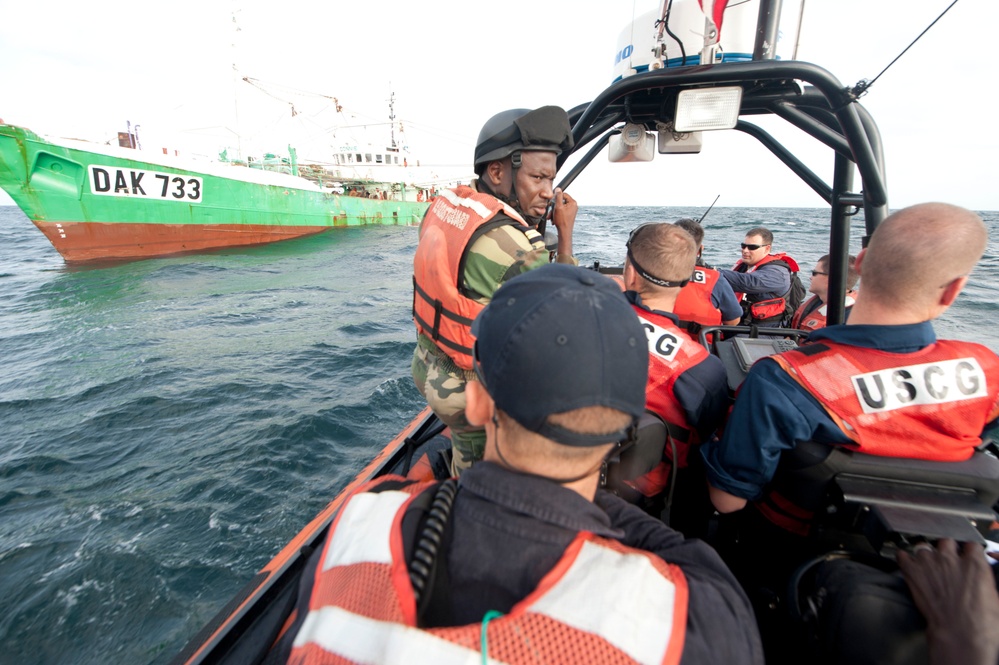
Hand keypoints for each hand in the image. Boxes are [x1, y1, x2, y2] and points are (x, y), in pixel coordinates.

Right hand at [551, 188, 576, 233]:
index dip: (556, 198)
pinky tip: (553, 219)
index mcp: (573, 203)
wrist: (564, 232)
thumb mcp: (558, 207)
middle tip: (550, 211)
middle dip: (554, 207)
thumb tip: (558, 189)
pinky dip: (556, 215)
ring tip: (551, 217)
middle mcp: (573, 206)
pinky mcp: (569, 215)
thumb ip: (558, 197)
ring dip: (554, 212)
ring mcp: (571, 211)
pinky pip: (561, 211)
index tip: (552, 202)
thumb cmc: (562, 221)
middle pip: (561, 201)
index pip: (564, 194)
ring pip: (560, 207)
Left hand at [897, 539, 998, 664]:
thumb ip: (983, 580)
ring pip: (924, 546)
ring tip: (927, 566)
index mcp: (974, 563)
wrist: (959, 633)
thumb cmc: (980, 622)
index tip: (966, 556)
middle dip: (946, 550)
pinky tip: (907, 563)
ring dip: (925, 555)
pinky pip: (902, 555)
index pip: (971, 545)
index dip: (968, 551)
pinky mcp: (913, 572)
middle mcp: (950, 558)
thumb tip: (981, 580)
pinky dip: (903, 558)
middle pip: (946, 542)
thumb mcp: (994, 597)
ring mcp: (929, 563)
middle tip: (946, 562)